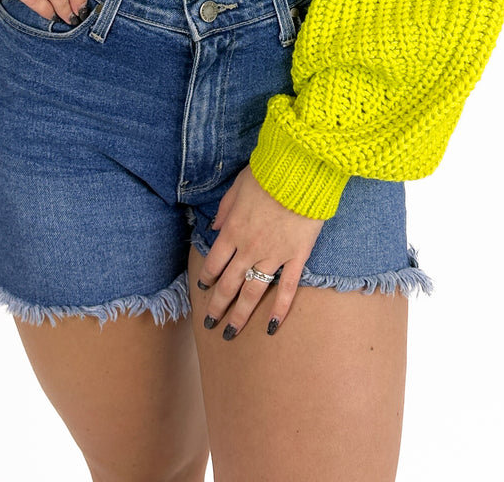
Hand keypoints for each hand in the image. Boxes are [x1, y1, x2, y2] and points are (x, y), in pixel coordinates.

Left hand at [197, 165, 324, 339]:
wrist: (301, 172)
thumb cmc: (268, 174)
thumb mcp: (238, 186)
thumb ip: (225, 209)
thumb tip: (214, 227)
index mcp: (232, 230)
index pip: (214, 262)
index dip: (207, 277)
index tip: (202, 288)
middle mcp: (249, 247)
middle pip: (229, 283)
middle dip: (217, 305)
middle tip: (209, 322)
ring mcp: (273, 255)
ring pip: (253, 291)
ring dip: (240, 314)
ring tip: (230, 332)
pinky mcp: (296, 257)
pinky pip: (286, 288)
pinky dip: (279, 309)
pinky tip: (272, 326)